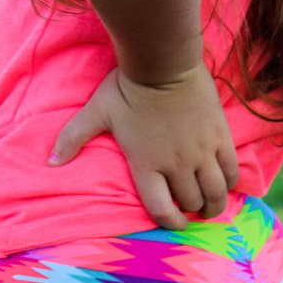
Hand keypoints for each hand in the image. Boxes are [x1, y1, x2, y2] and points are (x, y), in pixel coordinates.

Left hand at [49, 63, 239, 229]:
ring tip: (210, 204)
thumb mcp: (97, 111)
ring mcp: (201, 152)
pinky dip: (229, 183)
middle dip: (191, 211)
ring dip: (213, 204)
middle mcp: (176, 164)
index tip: (175, 222)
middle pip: (191, 203)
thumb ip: (73, 138)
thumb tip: (51, 162)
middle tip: (191, 207)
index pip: (161, 210)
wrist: (163, 59)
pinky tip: (224, 182)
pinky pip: (231, 171)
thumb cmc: (128, 86)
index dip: (170, 223)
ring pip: (214, 193)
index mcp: (147, 165)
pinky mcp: (219, 137)